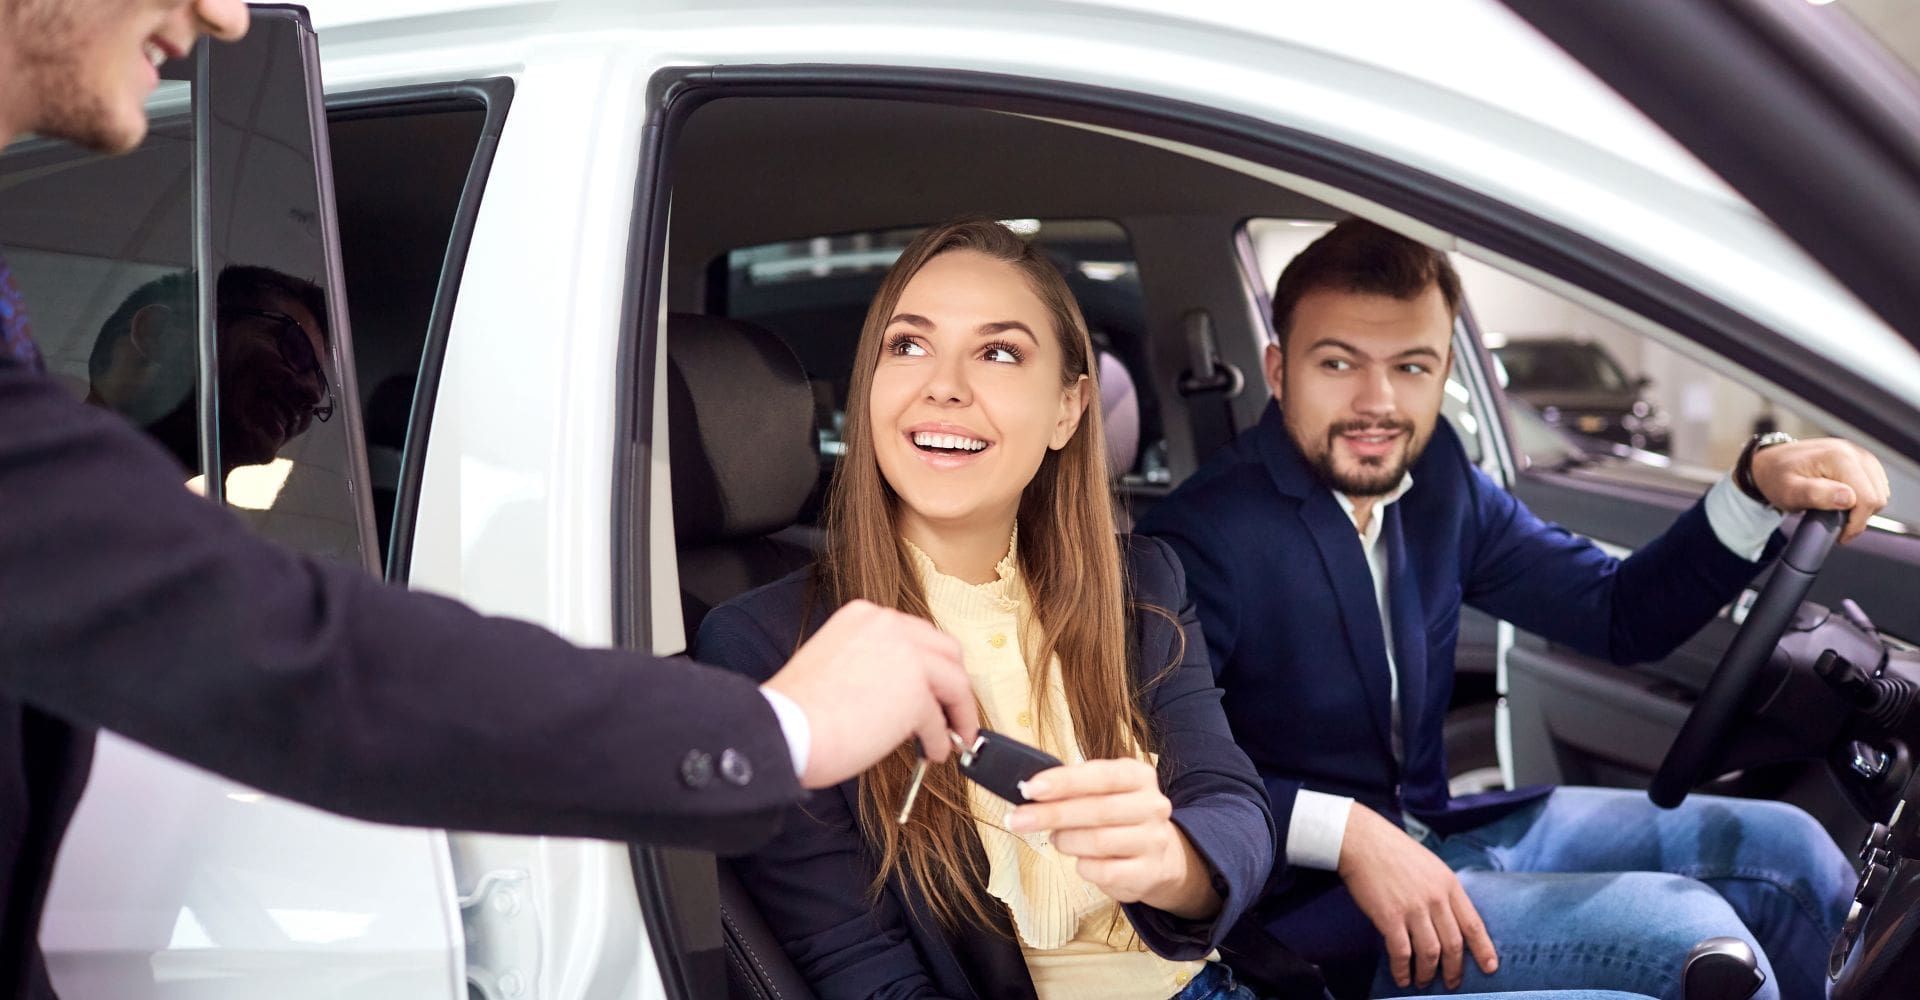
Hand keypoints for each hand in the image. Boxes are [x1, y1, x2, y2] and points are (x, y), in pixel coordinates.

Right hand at [762, 600, 977, 787]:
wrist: (784, 729)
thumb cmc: (799, 710)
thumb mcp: (837, 665)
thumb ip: (874, 665)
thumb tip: (906, 692)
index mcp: (865, 616)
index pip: (917, 635)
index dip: (931, 666)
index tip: (935, 687)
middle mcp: (889, 626)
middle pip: (946, 651)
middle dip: (954, 684)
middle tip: (952, 711)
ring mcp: (906, 656)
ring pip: (955, 683)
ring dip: (958, 713)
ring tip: (952, 736)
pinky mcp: (916, 693)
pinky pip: (940, 721)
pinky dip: (941, 741)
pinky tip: (932, 752)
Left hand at [1008, 758, 1220, 919]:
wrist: (1160, 857)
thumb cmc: (1117, 817)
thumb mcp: (1102, 792)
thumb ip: (1072, 789)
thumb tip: (1029, 792)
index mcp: (1138, 776)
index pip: (1100, 775)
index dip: (1063, 781)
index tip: (1030, 788)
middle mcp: (1152, 806)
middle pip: (1096, 809)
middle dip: (1050, 814)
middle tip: (1017, 819)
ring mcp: (1154, 840)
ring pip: (1098, 842)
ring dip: (1067, 841)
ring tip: (1057, 839)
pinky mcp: (1148, 873)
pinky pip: (1103, 872)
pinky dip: (1083, 866)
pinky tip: (1082, 860)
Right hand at [1337, 804, 1496, 990]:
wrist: (1363, 841)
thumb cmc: (1394, 851)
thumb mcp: (1431, 865)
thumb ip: (1443, 890)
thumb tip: (1448, 918)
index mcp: (1449, 885)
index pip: (1473, 924)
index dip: (1483, 949)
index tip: (1490, 967)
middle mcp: (1435, 899)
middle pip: (1453, 944)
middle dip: (1455, 969)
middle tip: (1452, 983)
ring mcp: (1413, 909)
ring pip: (1430, 953)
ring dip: (1429, 973)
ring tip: (1424, 982)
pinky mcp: (1389, 917)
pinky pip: (1401, 952)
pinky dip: (1403, 969)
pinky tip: (1402, 977)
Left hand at [1749, 437, 1890, 542]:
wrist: (1771, 463)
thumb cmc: (1776, 477)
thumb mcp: (1788, 491)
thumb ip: (1816, 495)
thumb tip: (1848, 499)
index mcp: (1839, 457)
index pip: (1868, 499)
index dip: (1856, 523)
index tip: (1839, 534)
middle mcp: (1854, 452)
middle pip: (1877, 497)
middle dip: (1859, 517)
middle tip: (1836, 524)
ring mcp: (1860, 454)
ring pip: (1880, 493)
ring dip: (1862, 509)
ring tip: (1836, 512)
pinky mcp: (1862, 460)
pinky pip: (1875, 487)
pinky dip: (1863, 499)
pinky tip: (1843, 502)